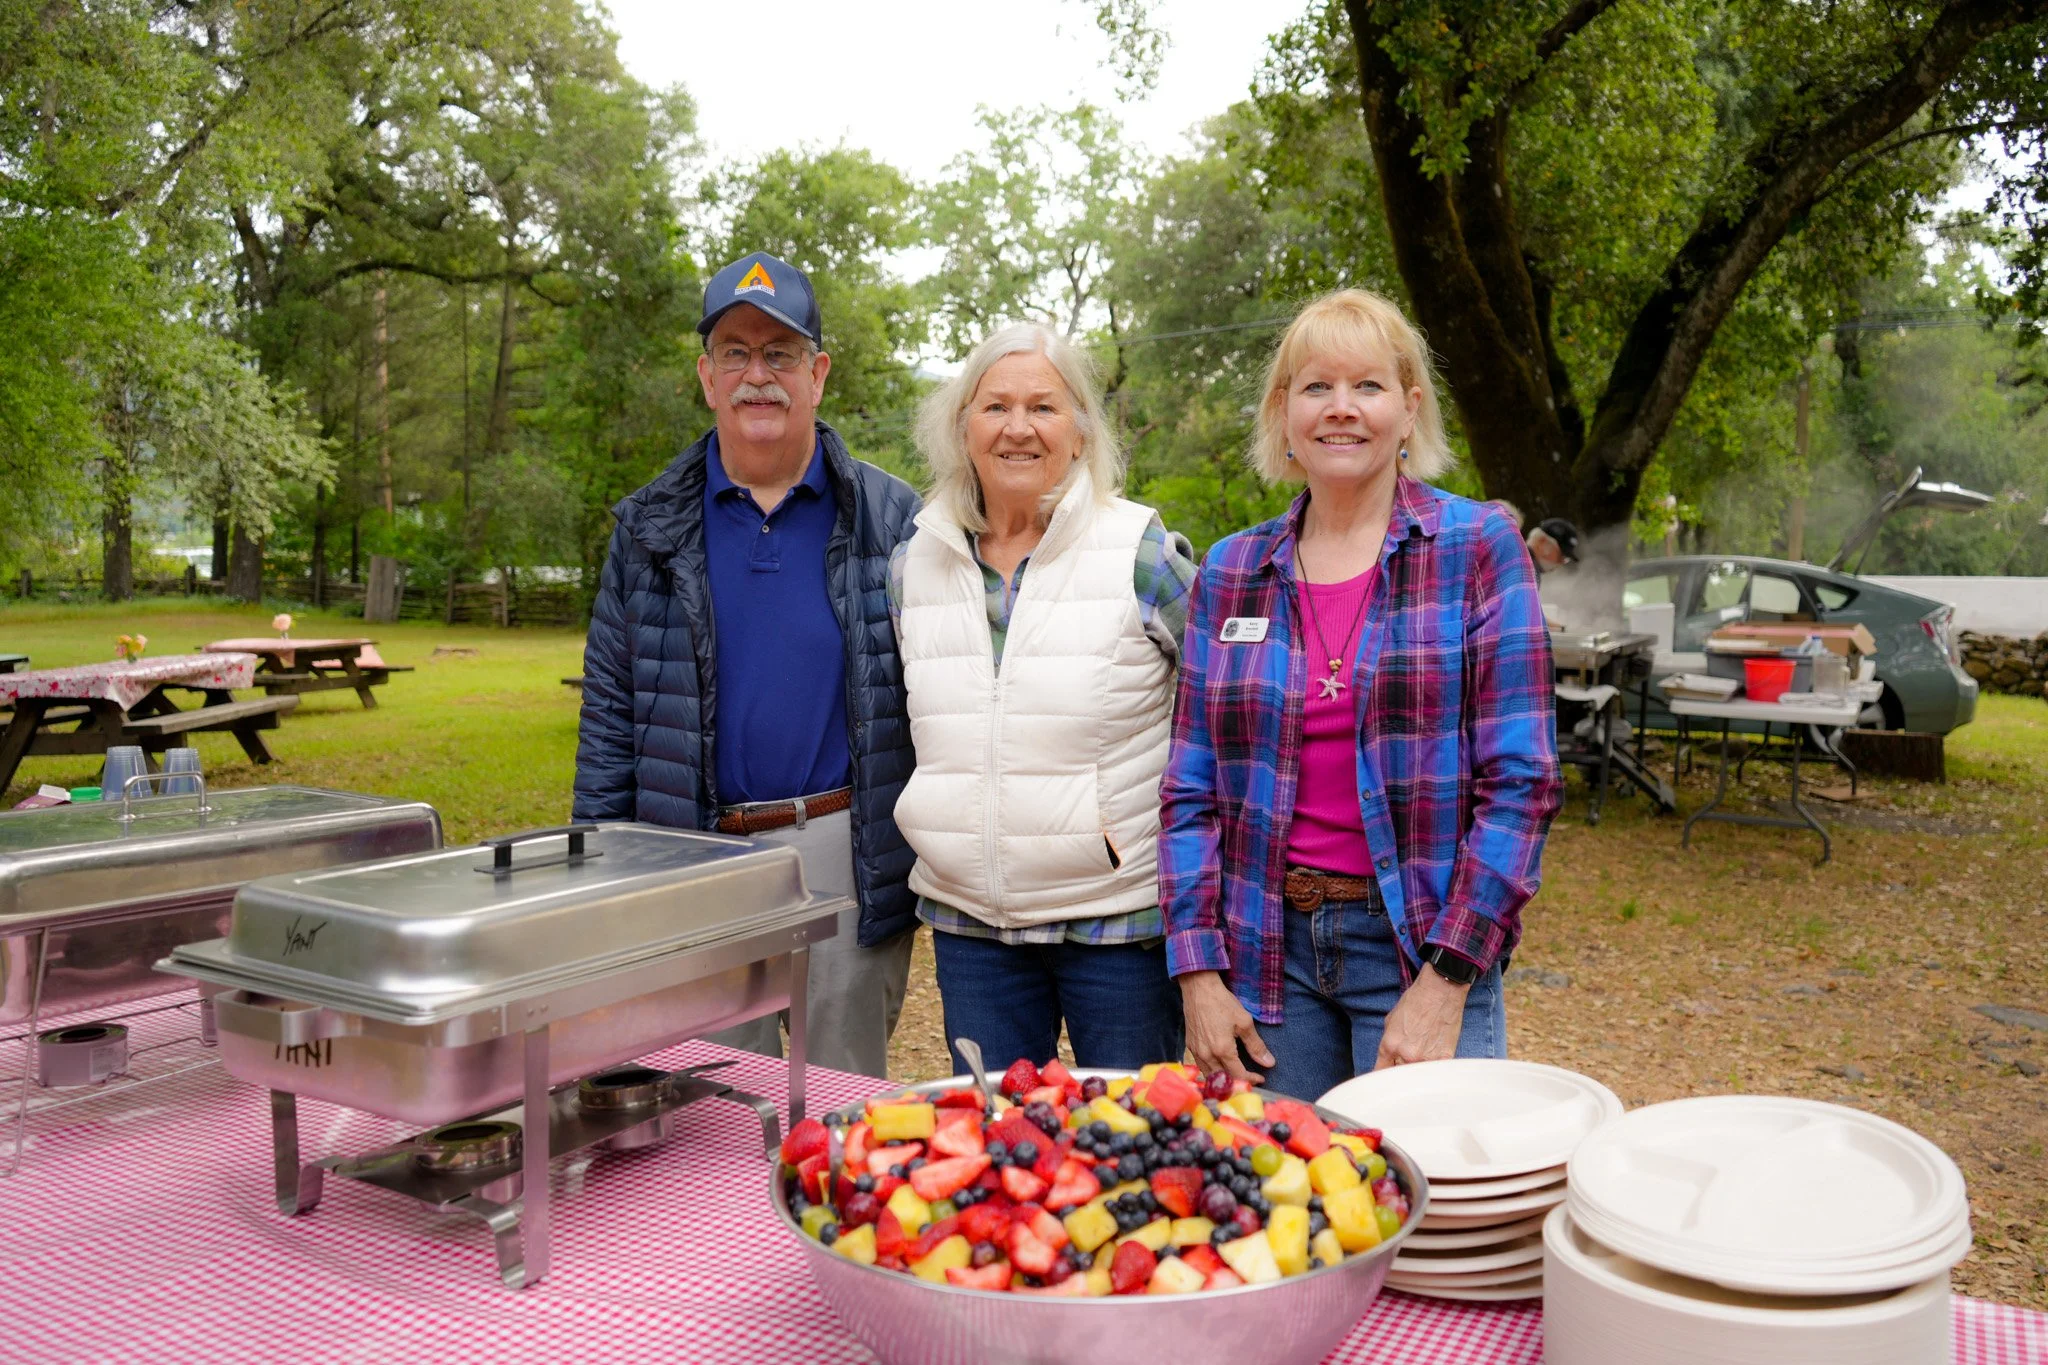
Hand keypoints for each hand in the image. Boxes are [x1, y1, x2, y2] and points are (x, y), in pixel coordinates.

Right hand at [1179, 970, 1273, 1084]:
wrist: (1199, 989)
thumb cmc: (1222, 1003)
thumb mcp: (1244, 1022)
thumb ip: (1256, 1045)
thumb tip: (1269, 1063)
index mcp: (1223, 1050)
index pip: (1238, 1075)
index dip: (1251, 1080)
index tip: (1260, 1078)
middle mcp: (1207, 1055)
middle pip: (1223, 1080)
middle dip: (1238, 1083)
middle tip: (1250, 1079)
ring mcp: (1196, 1051)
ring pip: (1210, 1076)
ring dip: (1224, 1079)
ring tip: (1236, 1075)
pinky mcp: (1190, 1046)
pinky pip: (1201, 1066)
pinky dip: (1212, 1071)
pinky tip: (1220, 1066)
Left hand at [1374, 966, 1470, 1069]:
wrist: (1440, 991)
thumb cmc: (1416, 1001)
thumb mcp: (1391, 1020)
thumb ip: (1389, 1042)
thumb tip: (1389, 1057)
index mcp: (1390, 1045)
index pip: (1380, 1071)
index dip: (1381, 1076)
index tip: (1383, 1080)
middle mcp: (1407, 1055)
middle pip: (1399, 1077)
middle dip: (1399, 1074)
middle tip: (1402, 1069)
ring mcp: (1427, 1058)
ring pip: (1417, 1077)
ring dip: (1416, 1074)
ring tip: (1420, 1060)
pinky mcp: (1444, 1058)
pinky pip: (1435, 1073)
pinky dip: (1433, 1072)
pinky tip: (1432, 1062)